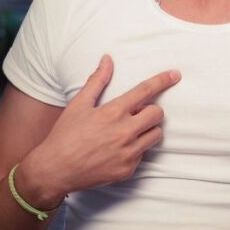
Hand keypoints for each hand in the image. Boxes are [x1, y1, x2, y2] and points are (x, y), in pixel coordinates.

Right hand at [19, 55, 180, 206]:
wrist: (54, 170)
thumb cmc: (65, 135)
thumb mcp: (78, 104)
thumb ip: (97, 81)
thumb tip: (107, 59)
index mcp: (113, 112)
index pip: (145, 91)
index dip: (162, 81)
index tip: (175, 75)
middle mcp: (124, 132)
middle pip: (158, 114)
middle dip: (151, 111)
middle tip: (137, 114)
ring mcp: (128, 152)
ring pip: (156, 134)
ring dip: (147, 130)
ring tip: (128, 132)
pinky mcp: (128, 169)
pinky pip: (143, 154)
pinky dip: (135, 150)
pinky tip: (117, 151)